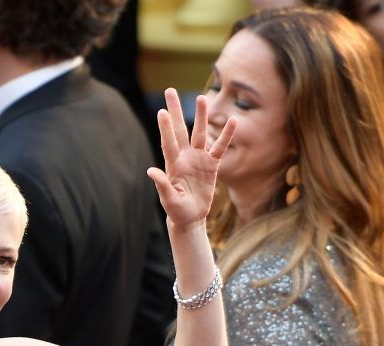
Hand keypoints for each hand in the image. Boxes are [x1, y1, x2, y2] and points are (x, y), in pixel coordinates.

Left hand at [148, 88, 234, 229]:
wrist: (190, 217)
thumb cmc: (177, 210)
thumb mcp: (169, 200)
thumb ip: (162, 185)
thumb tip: (150, 171)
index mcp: (173, 165)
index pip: (168, 142)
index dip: (165, 128)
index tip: (161, 111)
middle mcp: (184, 157)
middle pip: (180, 129)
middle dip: (175, 110)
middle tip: (170, 90)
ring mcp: (198, 159)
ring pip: (200, 133)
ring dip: (201, 116)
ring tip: (202, 98)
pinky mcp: (212, 165)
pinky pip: (220, 147)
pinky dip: (226, 135)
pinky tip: (232, 121)